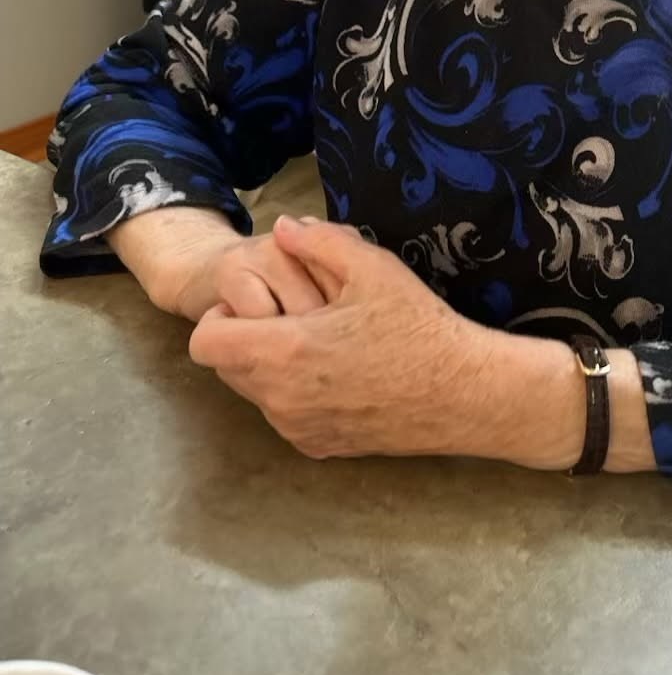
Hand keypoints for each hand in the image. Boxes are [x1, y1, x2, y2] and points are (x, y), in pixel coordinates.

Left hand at [188, 217, 492, 458]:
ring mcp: (299, 429)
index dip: (221, 315)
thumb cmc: (418, 327)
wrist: (464, 394)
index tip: (259, 301)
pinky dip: (296, 393)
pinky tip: (340, 373)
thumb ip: (318, 241)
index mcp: (283, 352)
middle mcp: (280, 400)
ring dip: (270, 366)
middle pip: (226, 367)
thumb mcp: (372, 267)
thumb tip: (282, 227)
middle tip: (294, 314)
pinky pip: (285, 415)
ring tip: (321, 342)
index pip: (205, 342)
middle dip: (245, 337)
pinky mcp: (320, 447)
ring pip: (255, 393)